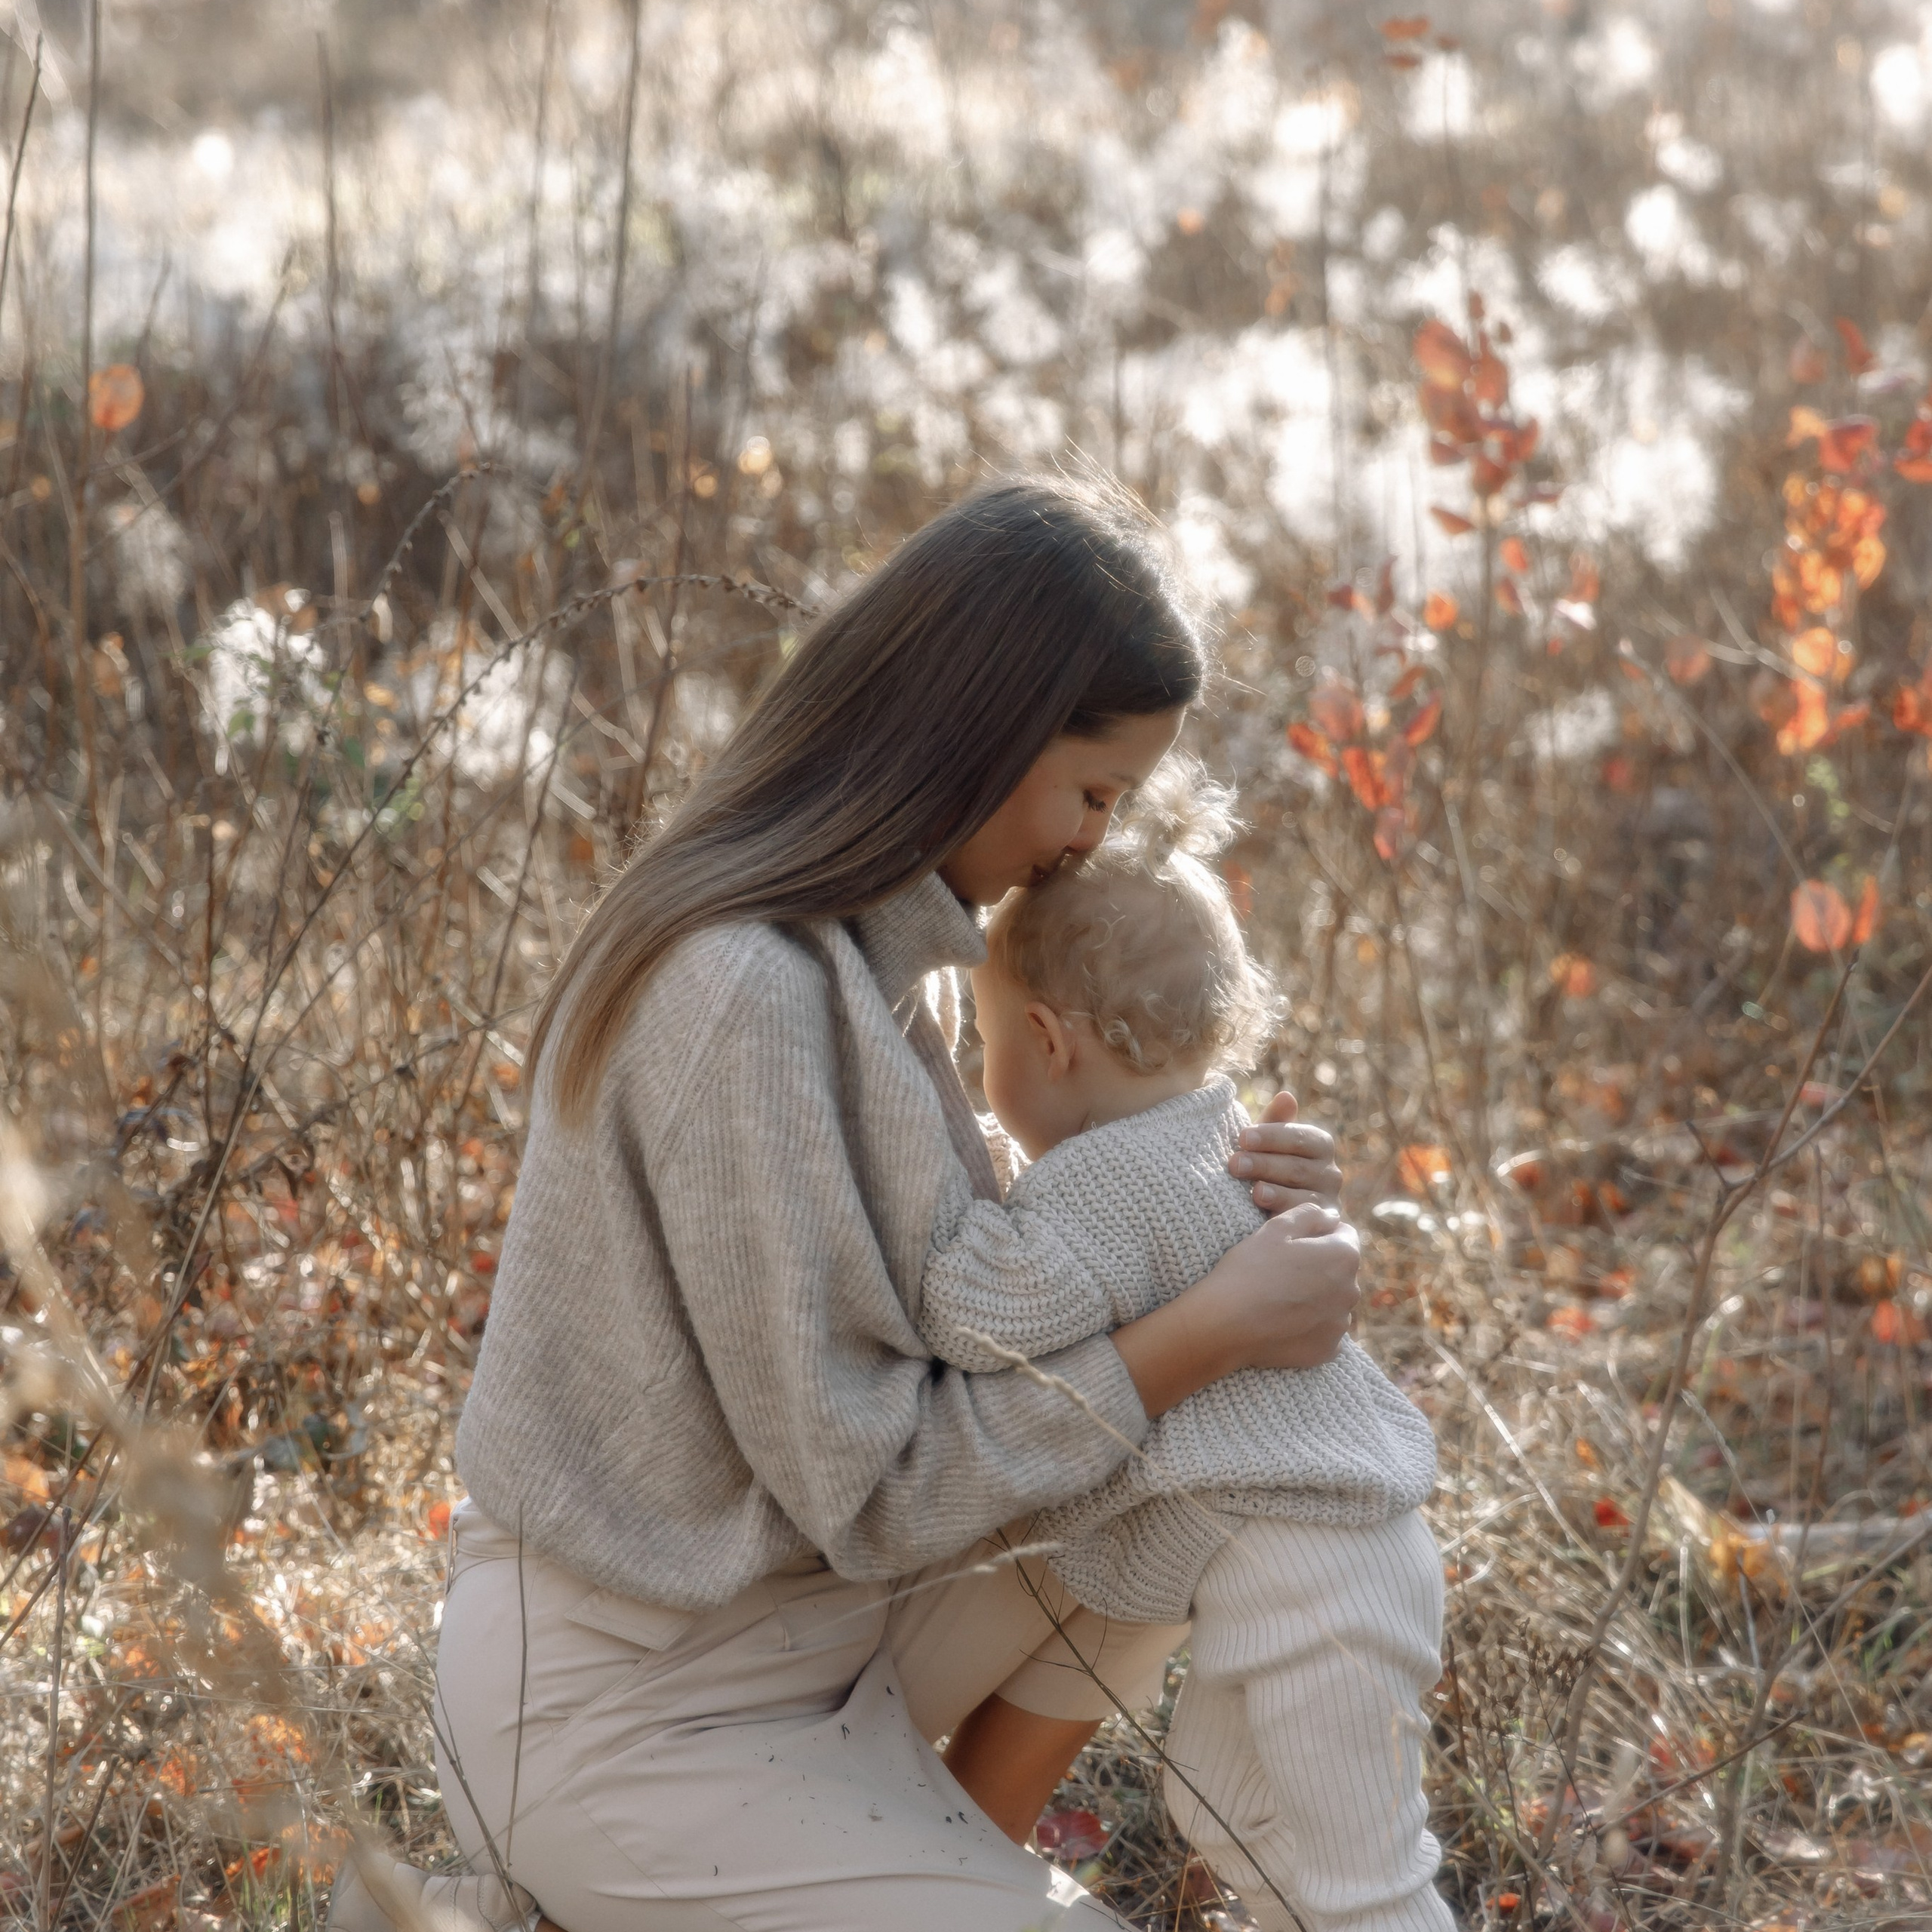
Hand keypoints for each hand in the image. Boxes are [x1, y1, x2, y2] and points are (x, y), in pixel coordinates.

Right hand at [1111, 1202, 1360, 1416]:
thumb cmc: (1249, 1269)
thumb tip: (1330, 1217)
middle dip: (1320, 1266)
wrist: (1224, 1323)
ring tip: (1280, 1296)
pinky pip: (1323, 1331)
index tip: (1293, 1242)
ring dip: (1316, 1296)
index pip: (1344, 1235)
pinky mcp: (1327, 1349)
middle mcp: (1351, 1291)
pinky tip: (1282, 1321)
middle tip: (1282, 1269)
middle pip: (1341, 1270)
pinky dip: (1309, 1325)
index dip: (1319, 1233)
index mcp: (1344, 1256)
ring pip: (1333, 1301)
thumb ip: (1311, 1214)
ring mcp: (1340, 1324)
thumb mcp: (1276, 1228)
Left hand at [1228, 1088, 1341, 1212]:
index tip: (1242, 1137)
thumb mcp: (1266, 1144)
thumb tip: (1286, 1096)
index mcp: (1319, 1145)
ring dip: (1274, 1192)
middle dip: (1263, 1164)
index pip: (1299, 1137)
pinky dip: (1283, 1216)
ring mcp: (1328, 1202)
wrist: (1273, 1213)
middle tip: (1234, 1164)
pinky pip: (1303, 1221)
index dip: (1270, 1137)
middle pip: (1297, 1167)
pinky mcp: (1321, 1227)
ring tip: (1253, 1191)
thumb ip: (1274, 1122)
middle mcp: (1331, 1173)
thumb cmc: (1266, 1168)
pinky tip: (1264, 1213)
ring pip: (1302, 1195)